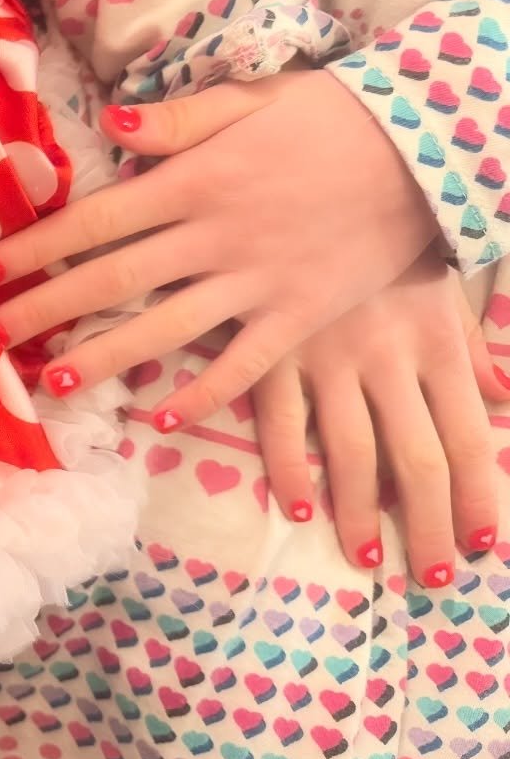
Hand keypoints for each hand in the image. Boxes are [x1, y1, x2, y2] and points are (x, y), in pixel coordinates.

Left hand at [0, 70, 438, 429]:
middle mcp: (215, 236)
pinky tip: (161, 415)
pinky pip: (245, 364)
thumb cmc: (331, 116)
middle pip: (113, 280)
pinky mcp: (300, 316)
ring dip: (105, 357)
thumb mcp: (252, 99)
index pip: (95, 220)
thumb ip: (179, 119)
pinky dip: (204, 392)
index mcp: (195, 181)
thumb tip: (111, 123)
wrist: (429, 148)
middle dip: (45, 308)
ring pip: (165, 329)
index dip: (35, 247)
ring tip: (53, 379)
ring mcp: (258, 282)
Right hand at [254, 248, 507, 586]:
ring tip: (367, 555)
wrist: (311, 184)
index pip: (469, 439)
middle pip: (417, 461)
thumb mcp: (438, 282)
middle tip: (432, 574)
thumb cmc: (380, 235)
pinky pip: (280, 425)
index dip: (481, 499)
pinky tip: (296, 506)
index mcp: (436, 343)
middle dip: (430, 526)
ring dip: (361, 513)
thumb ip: (469, 348)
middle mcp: (387, 361)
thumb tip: (501, 397)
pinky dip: (288, 469)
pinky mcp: (272, 353)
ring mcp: (326, 360)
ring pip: (352, 454)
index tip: (485, 545)